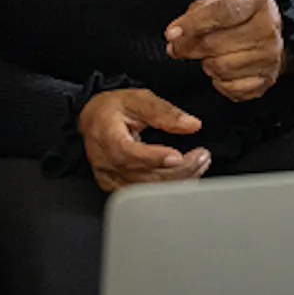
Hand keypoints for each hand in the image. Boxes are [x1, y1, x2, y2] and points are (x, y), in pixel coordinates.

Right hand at [78, 88, 210, 191]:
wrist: (91, 119)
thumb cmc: (111, 108)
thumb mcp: (137, 99)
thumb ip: (164, 111)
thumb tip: (191, 124)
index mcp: (106, 135)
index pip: (128, 153)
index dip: (154, 158)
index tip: (178, 156)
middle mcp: (105, 160)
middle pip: (143, 175)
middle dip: (178, 169)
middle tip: (202, 157)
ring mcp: (109, 177)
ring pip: (147, 190)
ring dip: (178, 180)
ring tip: (198, 164)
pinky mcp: (114, 187)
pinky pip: (144, 195)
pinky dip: (167, 189)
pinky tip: (183, 178)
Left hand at [165, 0, 285, 101]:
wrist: (267, 31)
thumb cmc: (237, 16)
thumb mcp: (215, 2)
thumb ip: (194, 15)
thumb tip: (174, 36)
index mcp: (256, 3)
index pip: (221, 13)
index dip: (192, 24)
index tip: (171, 34)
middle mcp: (268, 30)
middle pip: (216, 43)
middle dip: (190, 47)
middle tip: (179, 47)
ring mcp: (271, 57)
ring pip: (222, 67)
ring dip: (206, 64)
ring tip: (208, 56)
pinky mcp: (268, 79)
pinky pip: (233, 88)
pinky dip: (219, 82)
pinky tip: (220, 70)